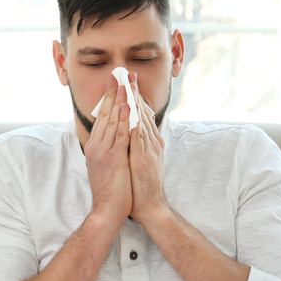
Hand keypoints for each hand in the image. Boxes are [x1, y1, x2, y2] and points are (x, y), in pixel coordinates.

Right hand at [84, 74, 131, 226]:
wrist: (107, 209)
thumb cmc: (110, 190)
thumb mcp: (106, 165)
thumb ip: (109, 149)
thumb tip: (115, 136)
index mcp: (95, 147)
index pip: (102, 118)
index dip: (108, 99)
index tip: (114, 84)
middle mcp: (97, 146)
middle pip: (104, 115)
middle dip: (112, 94)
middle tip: (117, 75)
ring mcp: (104, 152)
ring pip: (111, 121)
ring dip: (118, 101)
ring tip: (123, 84)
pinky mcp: (113, 159)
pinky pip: (119, 135)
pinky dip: (123, 119)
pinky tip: (126, 107)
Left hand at [128, 73, 167, 226]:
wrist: (150, 206)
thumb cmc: (142, 186)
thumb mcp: (139, 161)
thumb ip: (136, 146)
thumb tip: (128, 133)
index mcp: (150, 142)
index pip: (142, 115)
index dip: (135, 98)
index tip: (128, 83)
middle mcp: (152, 142)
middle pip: (142, 112)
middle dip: (134, 93)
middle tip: (128, 74)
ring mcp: (149, 148)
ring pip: (141, 119)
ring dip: (134, 101)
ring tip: (128, 83)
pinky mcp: (144, 156)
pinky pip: (138, 135)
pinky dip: (134, 120)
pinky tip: (129, 109)